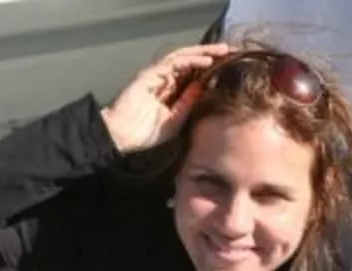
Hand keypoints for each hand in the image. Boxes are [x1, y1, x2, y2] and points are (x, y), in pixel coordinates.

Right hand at [101, 43, 230, 151]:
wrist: (124, 138)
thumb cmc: (146, 133)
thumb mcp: (176, 120)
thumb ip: (188, 103)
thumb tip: (203, 86)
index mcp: (170, 91)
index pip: (192, 75)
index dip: (209, 70)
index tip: (227, 68)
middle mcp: (164, 80)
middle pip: (189, 62)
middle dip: (209, 55)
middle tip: (228, 51)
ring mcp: (156, 76)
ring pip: (183, 58)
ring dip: (202, 53)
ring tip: (220, 51)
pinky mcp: (150, 74)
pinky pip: (173, 63)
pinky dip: (190, 60)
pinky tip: (205, 61)